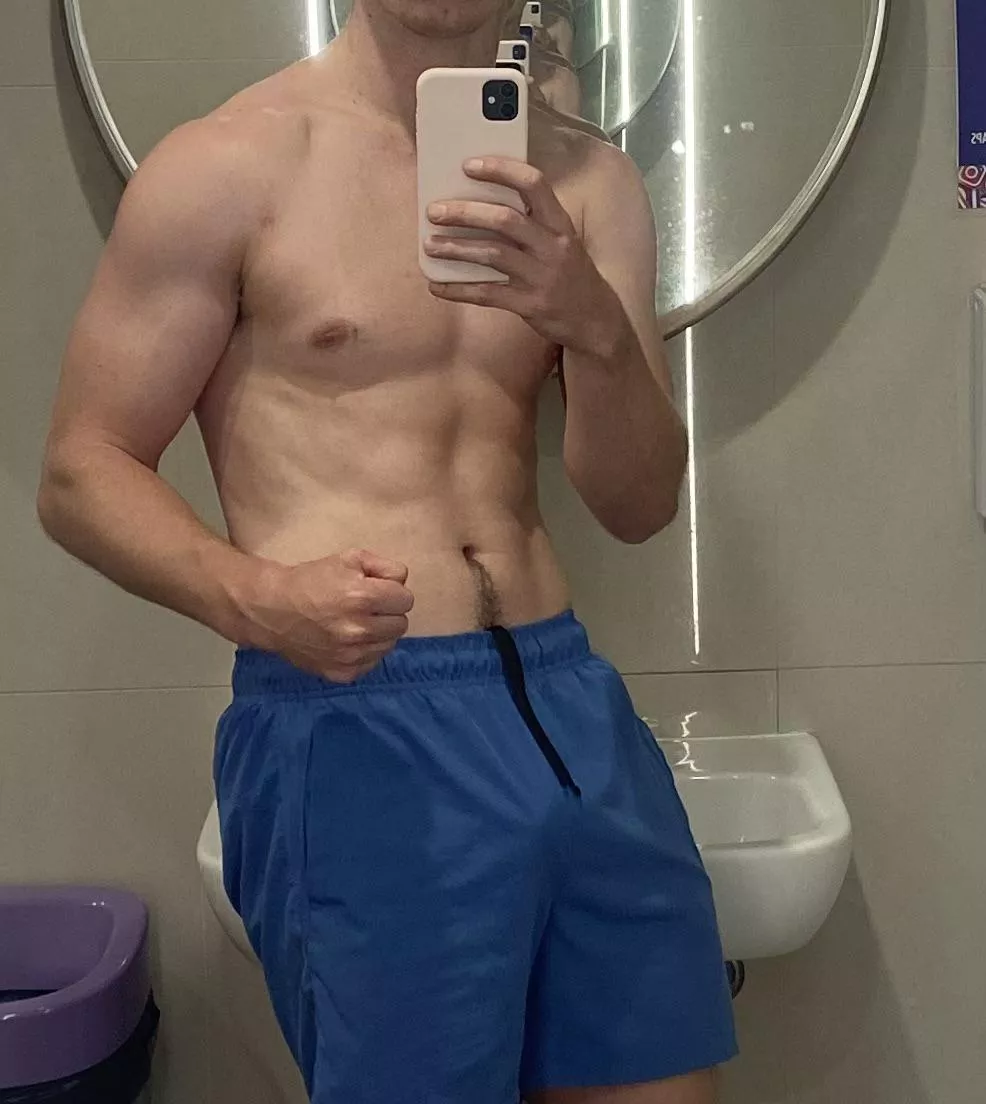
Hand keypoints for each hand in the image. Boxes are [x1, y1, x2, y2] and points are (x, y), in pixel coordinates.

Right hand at [243, 548, 413, 681]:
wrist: (272, 610)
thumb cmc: (311, 581)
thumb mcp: (349, 558)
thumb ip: (384, 567)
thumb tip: (403, 582)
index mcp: (363, 597)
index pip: (406, 600)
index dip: (392, 592)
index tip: (376, 590)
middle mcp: (359, 630)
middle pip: (401, 624)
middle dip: (388, 613)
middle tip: (366, 607)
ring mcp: (351, 656)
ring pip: (389, 645)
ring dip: (378, 633)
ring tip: (355, 622)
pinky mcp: (342, 673)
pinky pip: (372, 662)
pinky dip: (365, 651)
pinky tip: (347, 640)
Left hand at [424, 156, 629, 358]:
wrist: (596, 320)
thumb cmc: (570, 274)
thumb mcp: (562, 241)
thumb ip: (531, 222)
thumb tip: (480, 203)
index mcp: (559, 223)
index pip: (533, 184)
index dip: (501, 171)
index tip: (468, 165)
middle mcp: (552, 246)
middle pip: (505, 220)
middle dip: (465, 213)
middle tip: (435, 211)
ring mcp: (541, 277)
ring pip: (493, 255)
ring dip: (457, 248)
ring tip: (430, 245)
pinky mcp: (530, 305)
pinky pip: (488, 294)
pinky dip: (459, 289)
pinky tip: (437, 286)